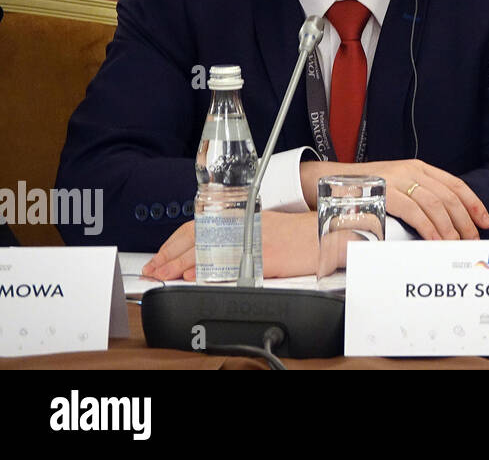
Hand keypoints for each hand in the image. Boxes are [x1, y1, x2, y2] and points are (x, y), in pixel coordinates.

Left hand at [141, 211, 319, 280]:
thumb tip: (208, 256)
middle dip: (172, 256)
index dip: (175, 242)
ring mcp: (253, 240)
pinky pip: (230, 265)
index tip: (160, 256)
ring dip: (182, 265)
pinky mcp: (264, 256)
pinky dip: (209, 272)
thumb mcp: (264, 227)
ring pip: (208, 251)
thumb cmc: (301, 234)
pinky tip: (195, 278)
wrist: (327, 234)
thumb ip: (237, 236)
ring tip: (165, 275)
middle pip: (198, 239)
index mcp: (242, 216)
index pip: (199, 226)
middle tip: (154, 269)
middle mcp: (244, 225)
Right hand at [300, 159, 488, 240]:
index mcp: (417, 167)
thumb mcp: (396, 186)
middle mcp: (411, 170)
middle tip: (472, 240)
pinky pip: (414, 211)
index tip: (485, 221)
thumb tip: (445, 220)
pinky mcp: (384, 192)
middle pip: (449, 196)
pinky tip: (435, 240)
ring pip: (435, 204)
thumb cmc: (364, 190)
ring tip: (456, 244)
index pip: (455, 184)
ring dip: (450, 228)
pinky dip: (429, 228)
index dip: (473, 204)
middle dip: (465, 220)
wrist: (327, 183)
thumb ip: (418, 195)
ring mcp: (397, 179)